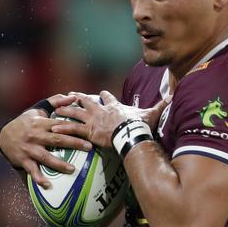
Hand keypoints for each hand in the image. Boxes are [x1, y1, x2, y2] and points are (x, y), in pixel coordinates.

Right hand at [0, 93, 92, 187]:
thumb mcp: (39, 110)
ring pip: (46, 157)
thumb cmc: (26, 122)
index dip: (74, 127)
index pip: (60, 125)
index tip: (88, 130)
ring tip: (72, 169)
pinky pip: (32, 170)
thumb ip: (56, 102)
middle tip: (89, 147)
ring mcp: (29, 149)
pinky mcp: (23, 160)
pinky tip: (48, 185)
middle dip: (74, 143)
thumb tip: (73, 96)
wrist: (4, 136)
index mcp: (41, 123)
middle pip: (57, 140)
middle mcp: (36, 136)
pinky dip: (39, 178)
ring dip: (59, 164)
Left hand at [52, 91, 169, 147]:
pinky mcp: (89, 131)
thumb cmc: (140, 124)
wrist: (132, 133)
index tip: (101, 92)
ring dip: (65, 112)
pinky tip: (53, 127)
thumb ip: (161, 105)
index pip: (108, 98)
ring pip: (76, 113)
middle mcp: (101, 111)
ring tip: (55, 110)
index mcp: (115, 107)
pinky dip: (63, 128)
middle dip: (77, 99)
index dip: (105, 96)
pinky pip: (73, 128)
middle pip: (87, 102)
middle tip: (69, 96)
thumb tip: (174, 96)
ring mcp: (94, 120)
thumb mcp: (152, 113)